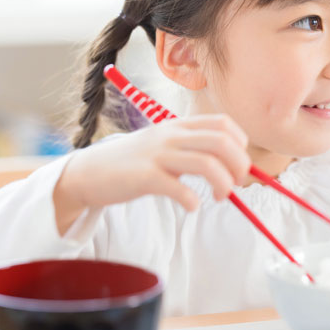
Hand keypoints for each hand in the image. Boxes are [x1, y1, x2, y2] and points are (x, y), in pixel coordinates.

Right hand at [53, 114, 251, 232]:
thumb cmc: (132, 162)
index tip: (238, 165)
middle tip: (236, 185)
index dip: (241, 144)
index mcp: (178, 126)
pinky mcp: (144, 177)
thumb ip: (191, 148)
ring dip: (223, 184)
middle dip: (239, 166)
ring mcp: (157, 155)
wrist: (89, 172)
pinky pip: (179, 188)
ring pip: (207, 163)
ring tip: (219, 197)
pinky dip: (193, 200)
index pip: (223, 124)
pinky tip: (191, 206)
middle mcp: (170, 136)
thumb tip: (229, 166)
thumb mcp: (163, 145)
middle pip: (222, 142)